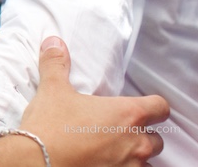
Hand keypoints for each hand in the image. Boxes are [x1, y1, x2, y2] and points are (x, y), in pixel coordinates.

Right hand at [19, 36, 166, 166]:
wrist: (37, 162)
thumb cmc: (50, 127)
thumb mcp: (52, 90)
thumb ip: (56, 64)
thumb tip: (53, 42)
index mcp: (126, 115)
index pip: (160, 108)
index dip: (154, 106)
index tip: (144, 107)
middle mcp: (135, 143)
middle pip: (157, 140)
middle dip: (142, 135)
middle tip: (121, 131)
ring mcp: (129, 166)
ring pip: (147, 163)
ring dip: (135, 158)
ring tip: (114, 152)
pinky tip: (106, 165)